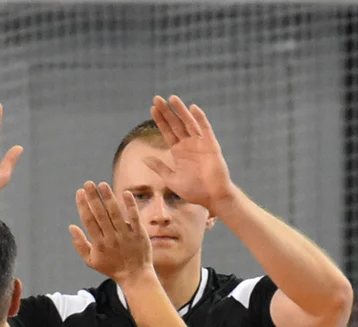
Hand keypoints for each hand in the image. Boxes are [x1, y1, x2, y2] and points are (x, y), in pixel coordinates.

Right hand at [70, 182, 153, 284]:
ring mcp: (126, 235)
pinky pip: (134, 217)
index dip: (83, 206)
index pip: (89, 221)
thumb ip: (80, 244)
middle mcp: (111, 238)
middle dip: (93, 198)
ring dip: (108, 198)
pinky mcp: (139, 234)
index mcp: (99, 244)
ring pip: (116, 214)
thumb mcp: (91, 261)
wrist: (135, 276)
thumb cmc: (111, 267)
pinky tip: (125, 193)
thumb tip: (71, 226)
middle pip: (100, 215)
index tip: (79, 192)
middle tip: (88, 183)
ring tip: (102, 185)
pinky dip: (130, 205)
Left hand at [147, 95, 235, 212]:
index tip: (152, 108)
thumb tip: (144, 158)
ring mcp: (200, 144)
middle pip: (176, 124)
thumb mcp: (171, 179)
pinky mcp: (211, 145)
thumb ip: (159, 167)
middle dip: (166, 111)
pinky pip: (205, 129)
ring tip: (172, 98)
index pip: (168, 131)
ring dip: (181, 110)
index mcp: (179, 152)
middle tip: (157, 98)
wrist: (213, 197)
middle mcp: (188, 145)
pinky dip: (200, 118)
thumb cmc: (194, 191)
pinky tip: (193, 108)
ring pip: (188, 123)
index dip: (160, 120)